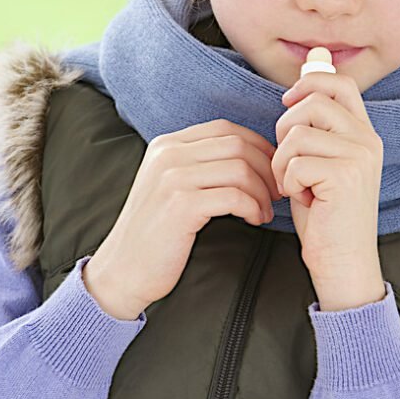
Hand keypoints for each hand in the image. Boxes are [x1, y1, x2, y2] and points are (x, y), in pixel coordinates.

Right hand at [82, 119, 280, 318]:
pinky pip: (235, 196)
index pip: (225, 128)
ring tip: (264, 211)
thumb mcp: (172, 186)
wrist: (124, 270)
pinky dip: (253, 207)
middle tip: (276, 193)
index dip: (258, 146)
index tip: (271, 171)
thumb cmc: (157, 232)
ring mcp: (173, 178)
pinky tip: (253, 220)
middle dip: (266, 169)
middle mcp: (168, 154)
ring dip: (262, 191)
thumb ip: (200, 165)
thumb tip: (252, 155)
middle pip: (238, 145)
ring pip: (240, 168)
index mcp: (167, 145)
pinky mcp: (181, 205)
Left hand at [273, 71, 384, 290]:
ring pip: (297, 133)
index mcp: (364, 133)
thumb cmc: (325, 215)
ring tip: (296, 185)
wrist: (343, 261)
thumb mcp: (321, 161)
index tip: (289, 101)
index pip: (341, 83)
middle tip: (287, 161)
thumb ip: (316, 126)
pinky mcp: (345, 175)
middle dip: (285, 128)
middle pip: (313, 102)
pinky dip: (289, 183)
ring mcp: (359, 156)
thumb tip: (301, 80)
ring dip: (283, 162)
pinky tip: (304, 199)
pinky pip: (295, 162)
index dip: (310, 81)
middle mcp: (368, 140)